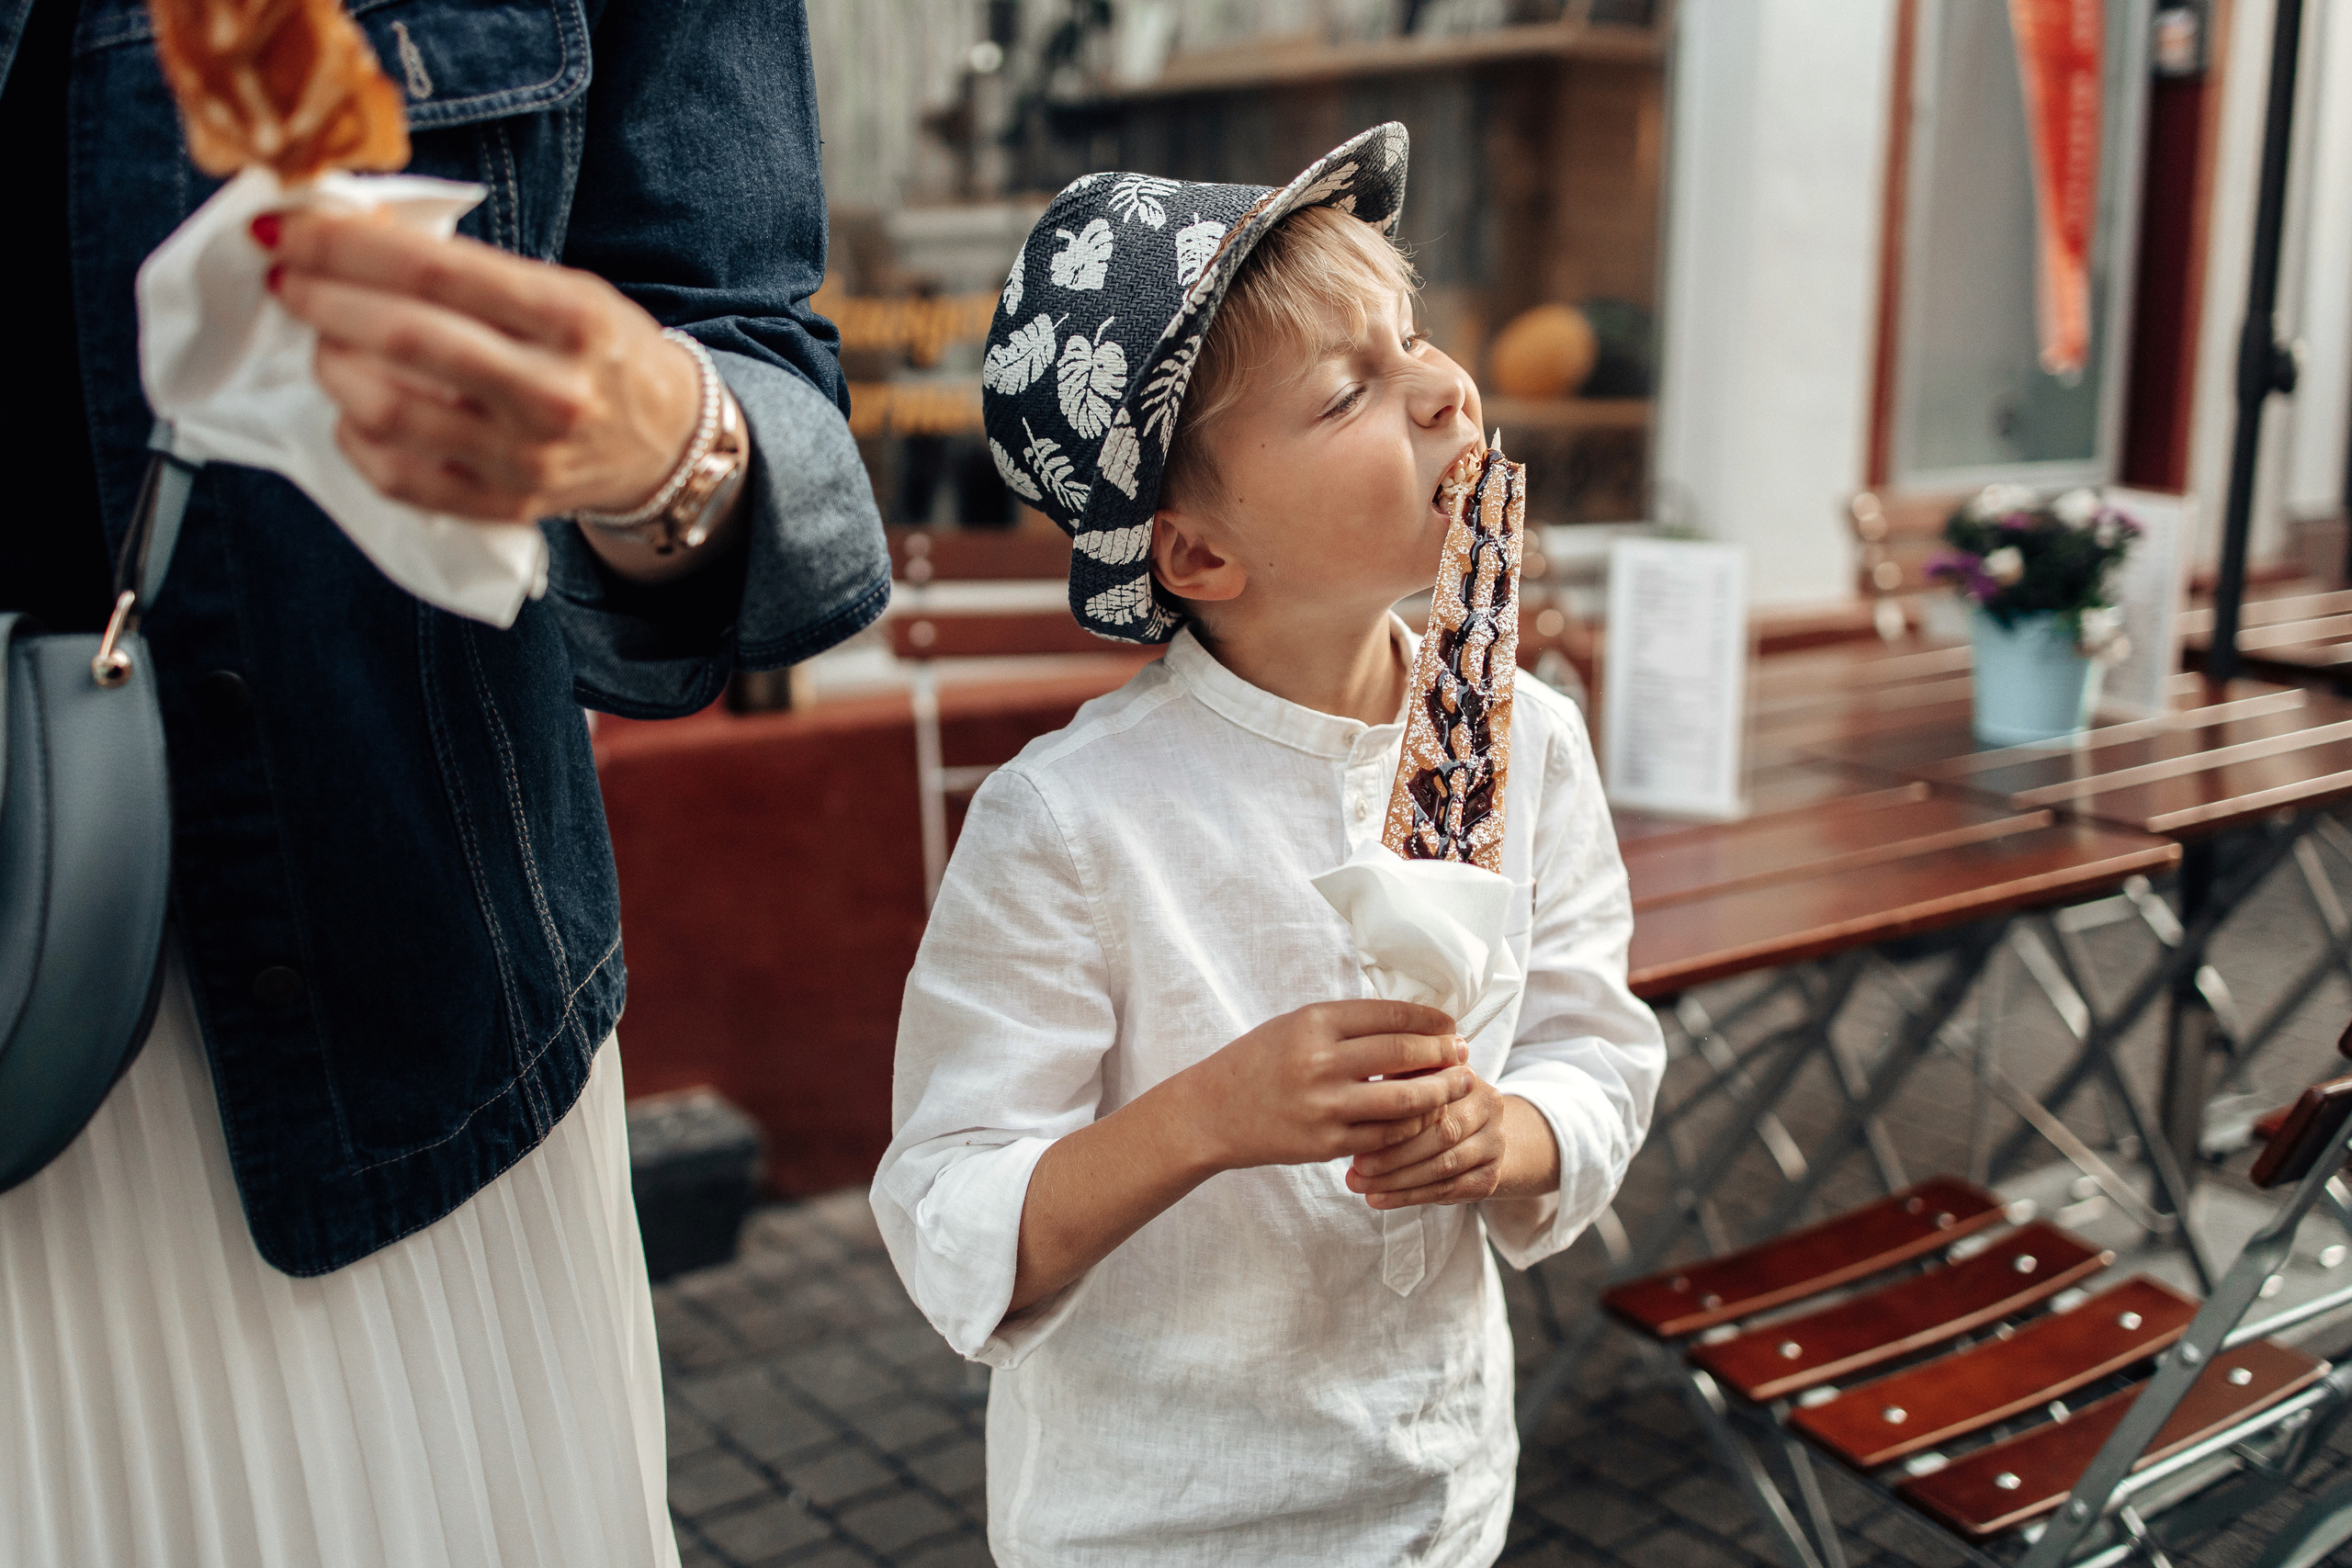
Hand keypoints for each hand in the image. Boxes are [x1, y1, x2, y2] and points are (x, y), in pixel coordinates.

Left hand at [260, 211, 738, 580]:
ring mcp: (528, 458)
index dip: (344, 246)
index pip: (433, 271)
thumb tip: (351, 238)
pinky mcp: (505, 506)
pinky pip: (396, 476)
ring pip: (387, 411)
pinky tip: (355, 410)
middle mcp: (554, 392)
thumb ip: (468, 269)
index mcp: (571, 318)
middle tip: (291, 283)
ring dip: (332, 366)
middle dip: (323, 300)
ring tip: (328, 345)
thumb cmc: (601, 350)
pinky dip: (355, 435)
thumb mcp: (560, 288)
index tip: (289, 232)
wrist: (667, 441)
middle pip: (403, 338)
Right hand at [1175, 999, 1473, 1174]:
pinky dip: (1411, 1127)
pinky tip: (1422, 1118)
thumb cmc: (1258, 1062)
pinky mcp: (1326, 1144)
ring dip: (1439, 1092)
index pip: (1391, 1016)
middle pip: (1405, 1054)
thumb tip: (1413, 1025)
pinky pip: (1386, 1137)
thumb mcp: (1296, 1026)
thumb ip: (1348, 1025)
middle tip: (1463, 1053)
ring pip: (1405, 1100)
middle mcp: (1321, 1062)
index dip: (1430, 1021)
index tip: (1449, 1025)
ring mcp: (1325, 1107)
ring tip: (1456, 1085)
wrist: (1211, 1112)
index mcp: (1314, 1023)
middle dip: (1444, 1053)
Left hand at [1346, 1075, 1557, 1209]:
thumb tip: (1355, 1087)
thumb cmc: (1430, 1104)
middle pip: (1441, 1135)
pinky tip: (1380, 1199)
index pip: (1431, 1100)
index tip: (1357, 1132)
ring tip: (1361, 1186)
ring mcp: (1494, 1145)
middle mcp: (1490, 1107)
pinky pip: (1447, 1190)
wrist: (1476, 1134)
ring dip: (1398, 1181)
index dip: (1395, 1118)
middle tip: (1356, 1168)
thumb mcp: (1414, 1080)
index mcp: (1466, 1077)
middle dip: (1393, 1155)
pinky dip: (1410, 1197)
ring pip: (1443, 1167)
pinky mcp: (1489, 1177)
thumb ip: (1394, 1079)